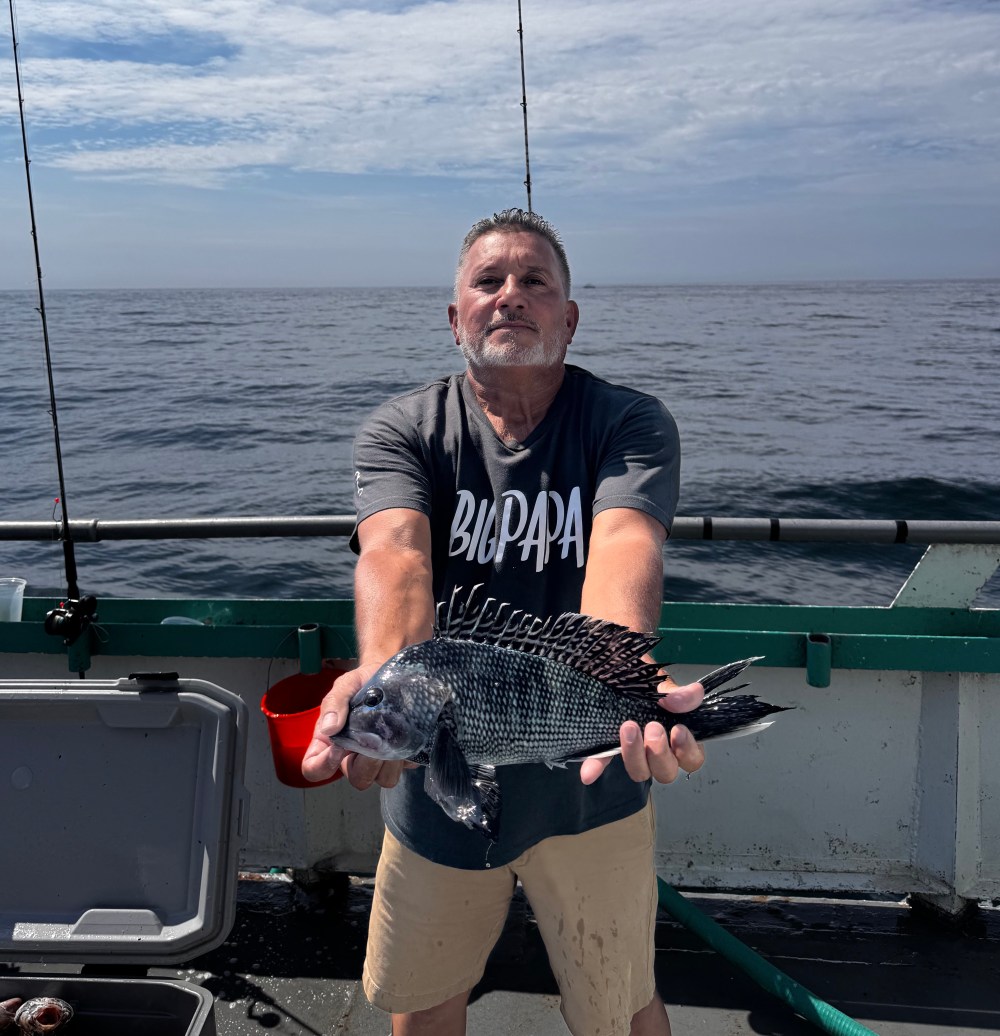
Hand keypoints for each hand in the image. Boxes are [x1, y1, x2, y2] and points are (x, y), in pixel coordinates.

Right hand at [300, 663, 415, 789]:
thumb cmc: (362, 682)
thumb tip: (329, 728)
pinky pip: (407, 767)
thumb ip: (334, 702)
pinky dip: (408, 752)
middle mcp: (355, 756)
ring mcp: (381, 758)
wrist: (392, 674)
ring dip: (390, 762)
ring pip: (385, 779)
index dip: (324, 765)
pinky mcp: (404, 755)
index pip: (315, 769)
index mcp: (332, 743)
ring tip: (394, 736)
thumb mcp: (345, 686)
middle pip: (358, 779)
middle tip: (375, 740)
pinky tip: (407, 732)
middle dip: (367, 765)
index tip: (338, 747)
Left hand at [579, 672, 705, 784]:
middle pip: (666, 772)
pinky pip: (603, 763)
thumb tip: (695, 693)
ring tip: (628, 728)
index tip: (678, 729)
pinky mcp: (608, 748)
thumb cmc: (644, 677)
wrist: (614, 666)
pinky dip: (596, 768)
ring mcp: (633, 751)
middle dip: (659, 753)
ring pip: (640, 772)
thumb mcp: (661, 682)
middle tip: (652, 727)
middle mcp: (658, 750)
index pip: (692, 759)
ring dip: (634, 755)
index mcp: (678, 736)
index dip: (687, 751)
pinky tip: (588, 773)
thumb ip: (677, 692)